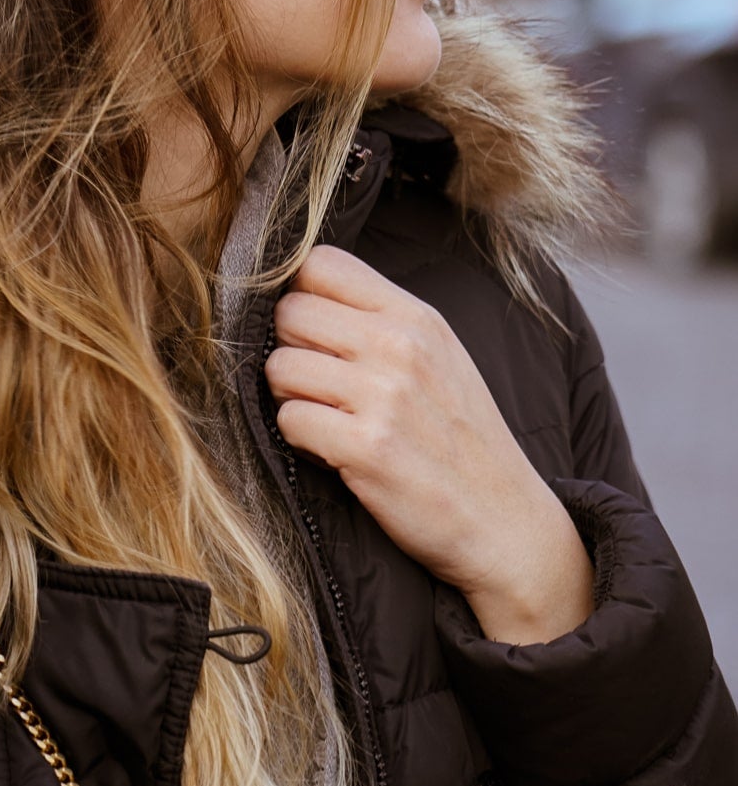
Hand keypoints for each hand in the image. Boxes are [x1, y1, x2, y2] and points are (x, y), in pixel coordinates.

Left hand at [265, 245, 594, 644]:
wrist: (506, 522)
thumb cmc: (462, 439)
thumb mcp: (439, 357)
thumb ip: (380, 321)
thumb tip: (299, 296)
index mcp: (416, 317)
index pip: (320, 263)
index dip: (301, 295)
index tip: (314, 332)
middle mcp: (400, 345)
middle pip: (288, 312)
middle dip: (290, 350)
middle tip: (318, 386)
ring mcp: (383, 396)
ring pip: (279, 367)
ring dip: (291, 399)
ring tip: (327, 420)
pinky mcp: (366, 448)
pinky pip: (289, 421)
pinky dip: (300, 441)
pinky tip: (333, 452)